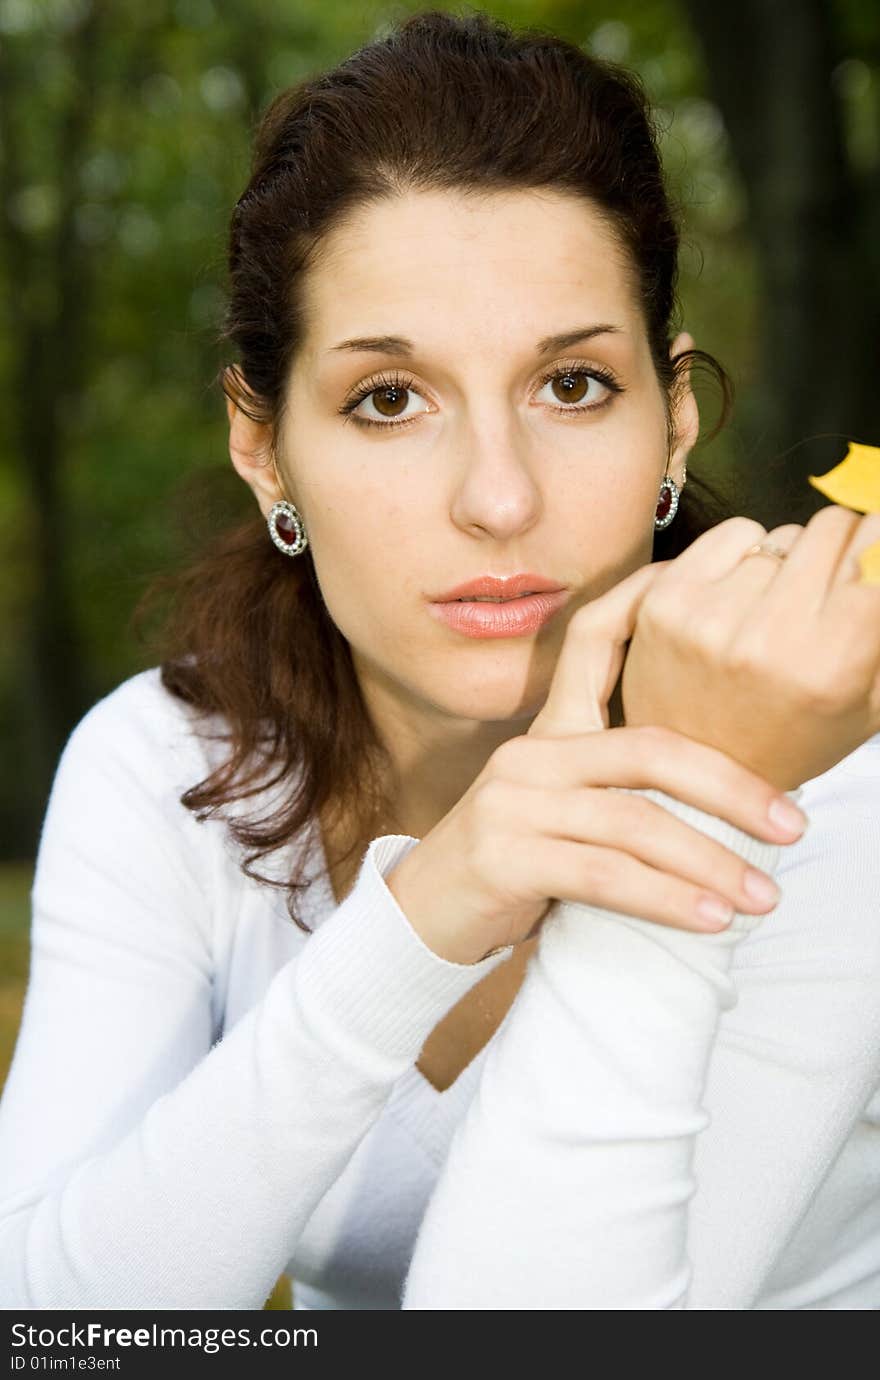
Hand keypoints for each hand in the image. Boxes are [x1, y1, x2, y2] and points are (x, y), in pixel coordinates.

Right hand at [386, 568, 806, 965]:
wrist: (424, 919)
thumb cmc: (514, 868)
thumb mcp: (564, 812)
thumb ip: (621, 789)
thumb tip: (726, 793)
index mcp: (550, 732)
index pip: (596, 642)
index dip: (649, 606)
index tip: (727, 604)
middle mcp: (530, 754)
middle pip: (648, 748)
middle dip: (731, 787)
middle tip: (791, 825)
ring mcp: (513, 802)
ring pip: (634, 820)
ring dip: (709, 860)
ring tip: (761, 895)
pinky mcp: (503, 856)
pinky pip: (602, 874)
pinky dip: (664, 898)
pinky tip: (708, 919)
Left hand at [620, 506, 879, 790]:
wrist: (695, 777)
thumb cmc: (795, 736)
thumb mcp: (871, 703)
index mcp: (831, 666)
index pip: (875, 549)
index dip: (878, 545)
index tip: (872, 557)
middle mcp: (769, 638)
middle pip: (831, 529)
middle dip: (840, 551)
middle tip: (826, 591)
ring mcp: (711, 617)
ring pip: (782, 536)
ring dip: (789, 564)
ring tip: (775, 613)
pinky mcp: (666, 601)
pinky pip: (734, 532)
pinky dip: (744, 553)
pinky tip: (740, 597)